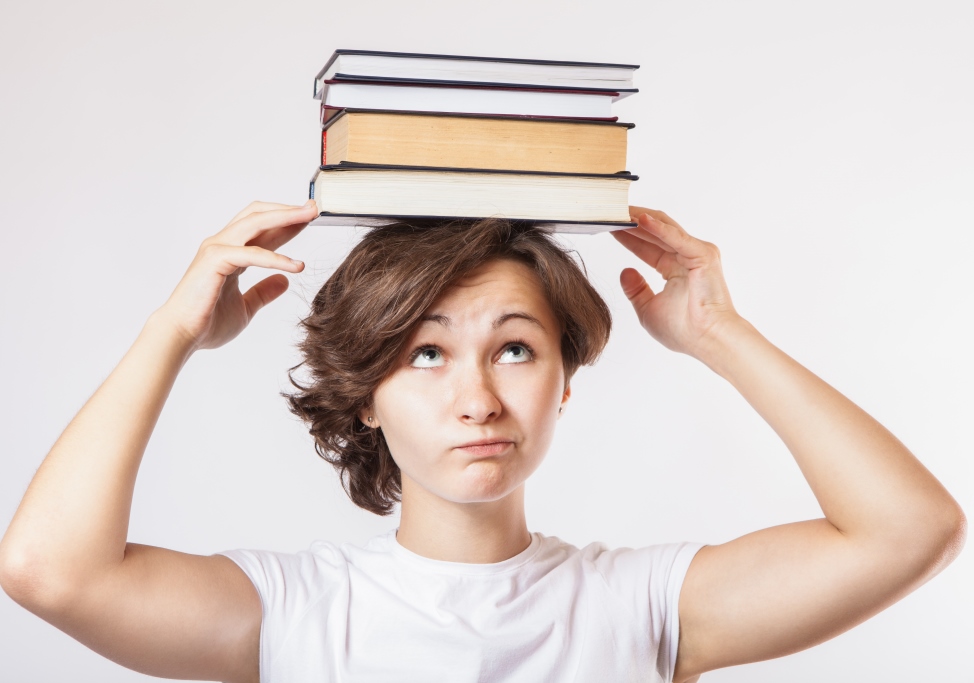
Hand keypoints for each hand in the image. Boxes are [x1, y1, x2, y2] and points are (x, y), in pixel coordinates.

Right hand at [157, 200, 316, 350]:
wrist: (182, 336)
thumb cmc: (207, 323)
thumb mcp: (246, 307)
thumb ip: (263, 292)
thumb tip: (284, 281)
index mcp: (230, 253)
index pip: (262, 229)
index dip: (287, 223)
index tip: (310, 219)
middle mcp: (223, 244)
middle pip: (258, 215)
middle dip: (287, 210)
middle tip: (314, 208)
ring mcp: (217, 249)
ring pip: (255, 223)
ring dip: (285, 217)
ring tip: (310, 217)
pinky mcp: (215, 260)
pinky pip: (252, 253)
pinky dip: (276, 258)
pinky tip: (297, 266)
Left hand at [611, 207, 741, 359]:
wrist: (708, 340)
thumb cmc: (685, 330)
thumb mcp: (648, 309)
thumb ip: (636, 290)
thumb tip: (625, 272)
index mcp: (676, 268)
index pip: (647, 246)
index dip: (627, 236)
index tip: (606, 227)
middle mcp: (687, 256)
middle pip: (654, 232)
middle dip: (631, 221)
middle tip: (608, 212)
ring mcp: (696, 252)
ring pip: (663, 228)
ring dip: (640, 218)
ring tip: (618, 210)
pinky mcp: (703, 253)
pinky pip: (675, 237)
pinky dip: (657, 228)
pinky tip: (639, 220)